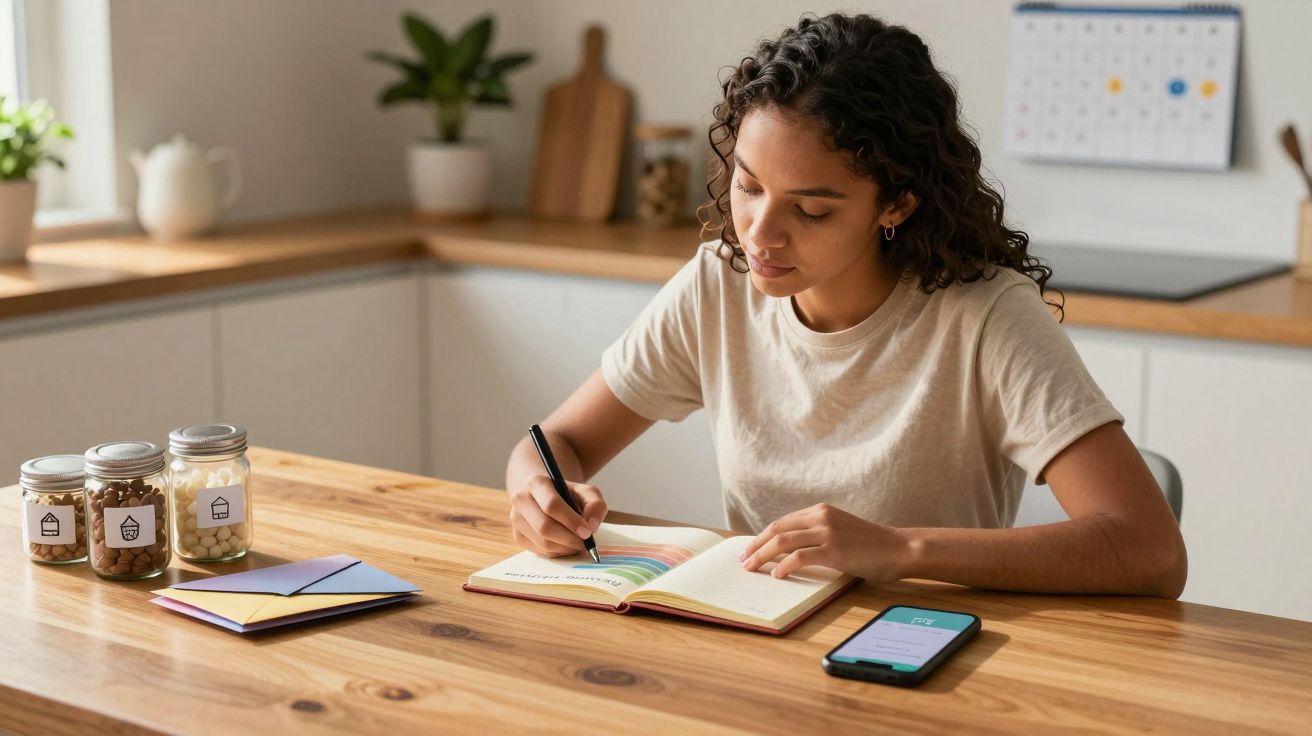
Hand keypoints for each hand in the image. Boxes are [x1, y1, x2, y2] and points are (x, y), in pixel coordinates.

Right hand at [508, 475, 606, 557]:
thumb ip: (595, 505)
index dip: (571, 521)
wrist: (544, 496)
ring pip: (542, 542)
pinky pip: (539, 551)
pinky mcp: (517, 535)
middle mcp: (521, 499)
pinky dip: (557, 552)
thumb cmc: (567, 494)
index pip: (551, 505)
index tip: (587, 532)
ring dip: (565, 547)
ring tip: (578, 543)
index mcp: (536, 483)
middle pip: (544, 527)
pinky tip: (566, 544)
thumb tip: (591, 526)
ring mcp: (515, 519)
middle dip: (569, 539)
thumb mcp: (586, 492)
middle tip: (585, 542)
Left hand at [738, 503, 913, 582]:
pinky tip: (777, 575)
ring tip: (752, 568)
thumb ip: (817, 536)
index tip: (750, 549)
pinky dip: (784, 566)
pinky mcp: (834, 550)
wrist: (900, 548)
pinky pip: (800, 557)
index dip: (763, 536)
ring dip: (763, 556)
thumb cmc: (872, 546)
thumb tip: (788, 553)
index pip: (783, 522)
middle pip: (777, 529)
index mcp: (821, 511)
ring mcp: (827, 532)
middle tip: (743, 560)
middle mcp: (821, 517)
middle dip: (756, 546)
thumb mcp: (840, 532)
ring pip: (783, 541)